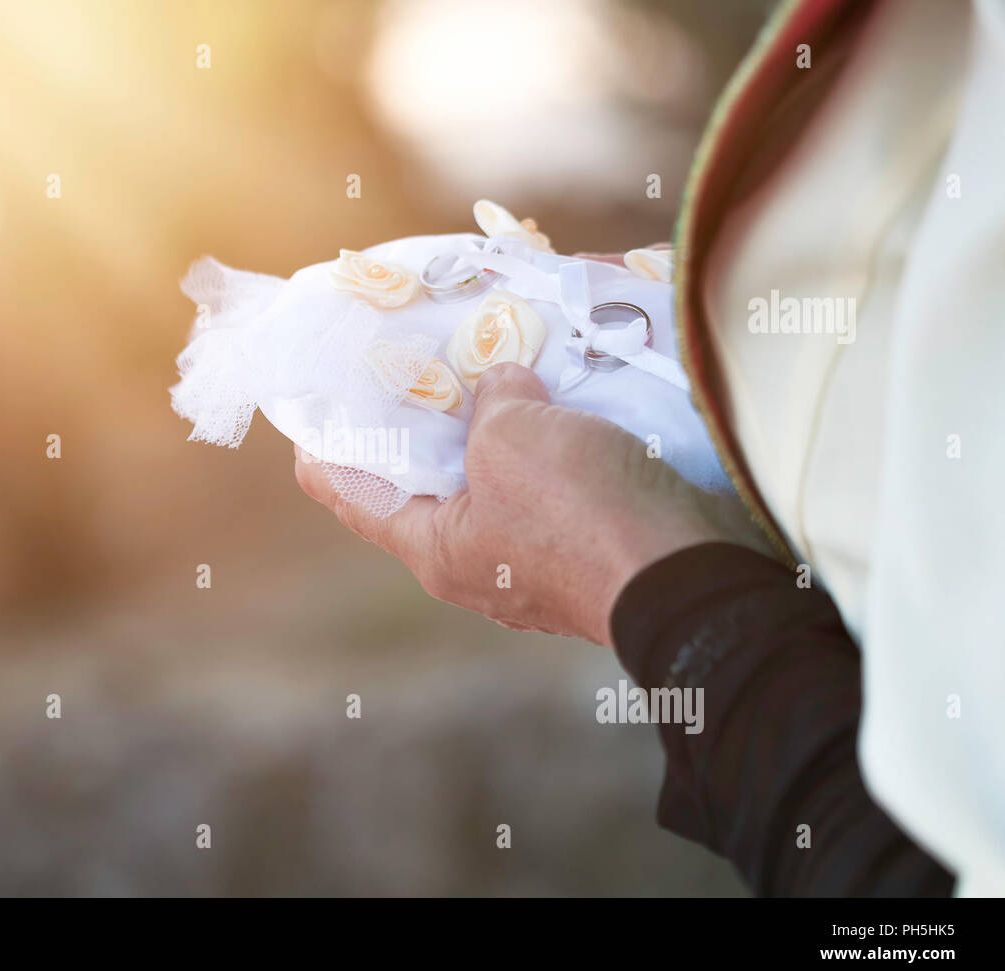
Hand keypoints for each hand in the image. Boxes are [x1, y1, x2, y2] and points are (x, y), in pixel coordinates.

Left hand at [294, 362, 769, 645]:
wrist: (692, 574)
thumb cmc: (578, 511)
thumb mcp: (511, 436)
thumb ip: (489, 400)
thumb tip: (502, 386)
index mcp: (433, 547)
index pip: (350, 493)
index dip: (324, 444)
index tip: (316, 395)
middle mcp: (474, 562)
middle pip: (425, 481)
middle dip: (422, 419)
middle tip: (415, 358)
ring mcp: (532, 560)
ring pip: (494, 478)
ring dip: (493, 423)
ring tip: (491, 363)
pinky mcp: (586, 547)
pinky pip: (550, 483)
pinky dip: (544, 438)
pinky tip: (556, 393)